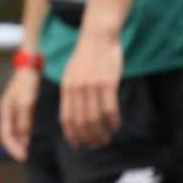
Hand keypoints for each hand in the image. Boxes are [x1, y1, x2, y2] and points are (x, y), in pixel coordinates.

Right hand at [0, 67, 39, 162]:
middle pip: (7, 134)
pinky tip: (28, 140)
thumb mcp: (26, 102)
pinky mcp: (18, 108)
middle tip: (25, 157)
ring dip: (18, 142)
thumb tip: (23, 138)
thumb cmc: (27, 83)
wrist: (30, 67)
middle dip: (14, 147)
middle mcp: (6, 111)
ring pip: (12, 131)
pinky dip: (22, 134)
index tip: (23, 157)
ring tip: (26, 152)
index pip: (5, 134)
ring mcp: (11, 110)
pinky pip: (18, 125)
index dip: (13, 147)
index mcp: (4, 110)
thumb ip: (24, 120)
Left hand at [60, 30, 122, 147]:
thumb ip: (71, 93)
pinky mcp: (107, 83)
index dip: (72, 134)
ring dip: (101, 132)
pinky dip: (113, 121)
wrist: (97, 37)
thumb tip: (73, 115)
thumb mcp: (70, 74)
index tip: (77, 144)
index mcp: (66, 88)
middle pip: (81, 122)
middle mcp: (77, 89)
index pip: (66, 118)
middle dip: (89, 137)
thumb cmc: (85, 57)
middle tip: (96, 144)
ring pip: (96, 118)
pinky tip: (116, 126)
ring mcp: (92, 86)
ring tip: (106, 138)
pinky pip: (110, 108)